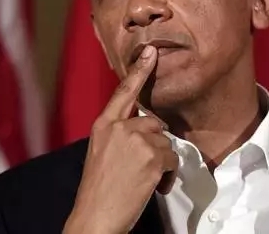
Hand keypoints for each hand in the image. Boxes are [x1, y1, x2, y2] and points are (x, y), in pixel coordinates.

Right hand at [63, 46, 178, 233]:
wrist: (95, 216)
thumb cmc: (98, 189)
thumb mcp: (100, 152)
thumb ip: (118, 135)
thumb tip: (145, 130)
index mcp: (103, 125)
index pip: (123, 92)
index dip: (139, 71)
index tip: (151, 52)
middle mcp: (119, 127)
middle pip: (154, 123)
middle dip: (155, 144)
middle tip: (143, 167)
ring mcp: (136, 140)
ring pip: (165, 142)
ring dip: (161, 162)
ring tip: (145, 180)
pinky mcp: (153, 156)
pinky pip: (173, 159)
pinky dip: (168, 175)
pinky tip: (153, 187)